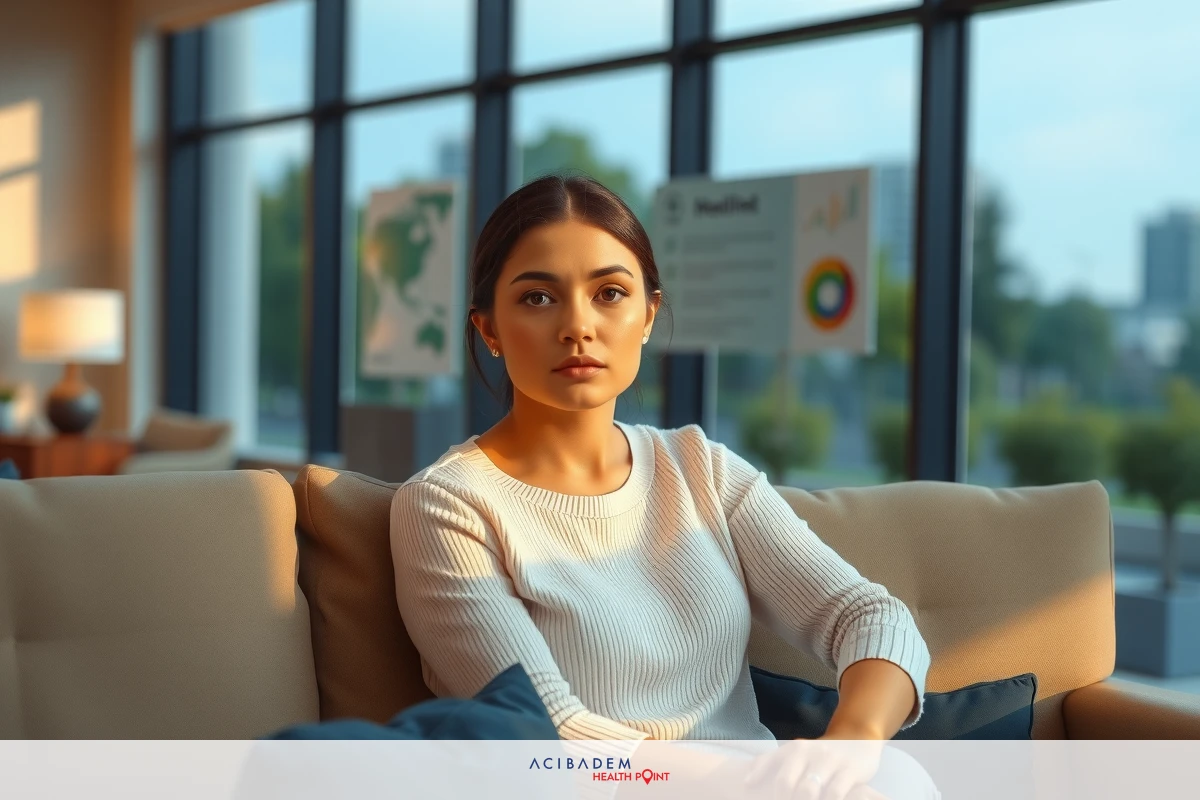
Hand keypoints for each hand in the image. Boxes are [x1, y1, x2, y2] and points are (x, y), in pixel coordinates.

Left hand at [742, 737, 886, 799]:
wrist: (858, 736)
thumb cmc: (821, 753)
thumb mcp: (796, 752)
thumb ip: (771, 763)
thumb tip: (746, 781)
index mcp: (793, 749)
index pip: (769, 771)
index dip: (765, 792)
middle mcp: (808, 753)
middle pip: (786, 783)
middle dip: (783, 799)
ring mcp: (829, 761)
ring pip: (808, 789)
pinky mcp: (850, 771)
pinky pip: (834, 793)